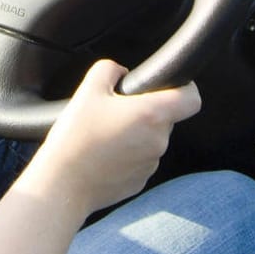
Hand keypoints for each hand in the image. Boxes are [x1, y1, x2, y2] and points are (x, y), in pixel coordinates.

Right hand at [23, 60, 201, 214]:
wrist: (62, 183)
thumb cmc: (75, 138)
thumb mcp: (87, 90)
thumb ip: (109, 69)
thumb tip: (120, 72)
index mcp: (151, 115)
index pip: (192, 99)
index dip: (186, 88)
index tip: (170, 86)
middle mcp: (158, 141)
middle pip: (165, 119)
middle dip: (146, 112)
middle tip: (115, 112)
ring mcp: (151, 164)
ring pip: (151, 140)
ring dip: (136, 135)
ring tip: (104, 135)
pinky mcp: (140, 181)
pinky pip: (140, 160)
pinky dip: (128, 155)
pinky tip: (103, 155)